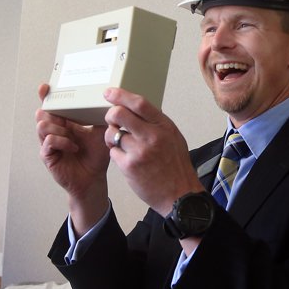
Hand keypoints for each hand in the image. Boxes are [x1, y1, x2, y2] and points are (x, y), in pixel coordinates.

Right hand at [35, 83, 110, 232]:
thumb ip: (98, 117)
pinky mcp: (48, 155)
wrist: (93, 179)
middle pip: (42, 113)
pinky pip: (49, 141)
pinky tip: (73, 146)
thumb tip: (107, 100)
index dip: (46, 96)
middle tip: (65, 115)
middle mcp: (54, 131)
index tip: (46, 87)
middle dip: (52, 110)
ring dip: (58, 128)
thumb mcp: (100, 133)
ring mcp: (49, 143)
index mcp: (64, 123)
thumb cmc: (95, 157)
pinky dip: (62, 141)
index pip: (51, 106)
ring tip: (72, 136)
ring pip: (42, 125)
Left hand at [103, 88, 203, 214]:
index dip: (121, 95)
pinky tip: (126, 159)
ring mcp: (139, 151)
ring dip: (111, 136)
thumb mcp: (173, 138)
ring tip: (119, 143)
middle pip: (119, 114)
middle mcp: (152, 136)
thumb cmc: (176, 166)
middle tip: (111, 119)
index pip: (139, 103)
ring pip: (112, 133)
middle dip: (110, 114)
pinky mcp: (129, 166)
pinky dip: (116, 153)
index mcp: (164, 126)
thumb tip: (136, 109)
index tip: (109, 92)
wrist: (179, 195)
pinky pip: (113, 152)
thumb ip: (156, 124)